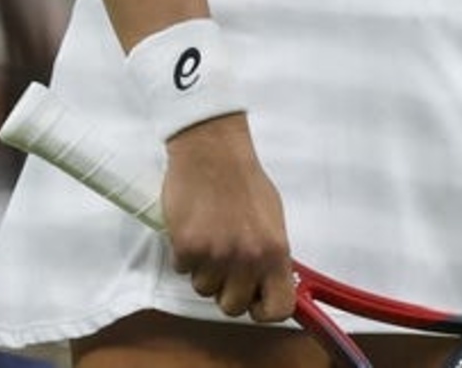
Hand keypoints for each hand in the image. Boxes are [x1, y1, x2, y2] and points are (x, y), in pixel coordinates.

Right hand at [163, 116, 297, 322]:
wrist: (212, 151)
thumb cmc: (245, 181)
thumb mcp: (272, 219)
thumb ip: (270, 255)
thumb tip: (269, 283)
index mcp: (275, 251)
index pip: (278, 309)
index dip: (264, 309)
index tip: (255, 299)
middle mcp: (247, 258)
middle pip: (233, 307)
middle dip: (227, 290)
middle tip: (225, 265)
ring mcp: (215, 255)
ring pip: (204, 290)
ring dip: (204, 270)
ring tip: (209, 238)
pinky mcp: (186, 247)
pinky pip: (182, 270)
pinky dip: (185, 254)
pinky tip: (193, 229)